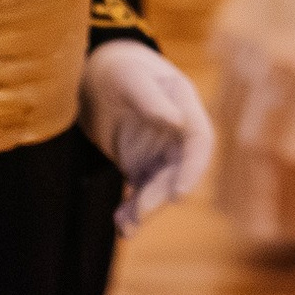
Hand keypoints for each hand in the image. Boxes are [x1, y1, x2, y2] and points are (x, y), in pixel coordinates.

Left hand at [78, 41, 215, 234]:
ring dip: (146, 209)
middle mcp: (177, 134)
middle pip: (178, 172)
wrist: (96, 75)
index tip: (180, 194)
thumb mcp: (130, 77)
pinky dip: (132, 210)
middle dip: (161, 195)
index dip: (193, 169)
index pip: (199, 142)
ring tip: (125, 226)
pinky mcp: (140, 165)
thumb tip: (175, 121)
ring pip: (160, 187)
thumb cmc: (118, 68)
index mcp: (184, 107)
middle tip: (138, 213)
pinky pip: (141, 191)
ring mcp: (159, 151)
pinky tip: (121, 225)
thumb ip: (151, 98)